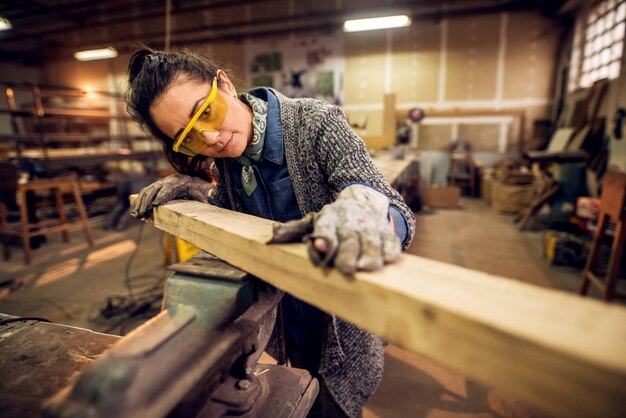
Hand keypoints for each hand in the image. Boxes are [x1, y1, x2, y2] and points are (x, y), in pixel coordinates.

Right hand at [130, 174, 211, 218]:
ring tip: (137, 215)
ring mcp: (160, 183)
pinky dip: (138, 201)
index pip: (169, 189)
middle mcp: (167, 181)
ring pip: (147, 191)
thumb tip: (209, 208)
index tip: (155, 205)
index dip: (162, 196)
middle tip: (143, 213)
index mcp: (179, 183)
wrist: (193, 179)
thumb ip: (203, 202)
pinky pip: (144, 192)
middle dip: (147, 202)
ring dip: (140, 203)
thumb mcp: (202, 196)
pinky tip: (134, 211)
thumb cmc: (198, 190)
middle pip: (155, 190)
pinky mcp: (155, 186)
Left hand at [269, 184, 400, 273]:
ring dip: (371, 255)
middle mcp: (349, 221)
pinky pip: (391, 241)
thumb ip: (295, 230)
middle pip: (350, 238)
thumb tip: (273, 235)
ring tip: (367, 268)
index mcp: (329, 219)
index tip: (321, 247)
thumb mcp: (314, 220)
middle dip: (349, 254)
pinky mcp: (386, 231)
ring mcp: (369, 225)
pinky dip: (390, 251)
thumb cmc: (334, 221)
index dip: (324, 238)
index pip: (325, 228)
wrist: (362, 201)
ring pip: (372, 240)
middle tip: (347, 270)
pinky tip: (388, 261)